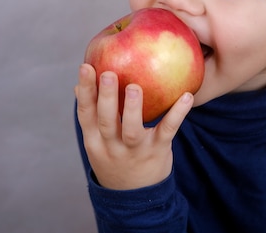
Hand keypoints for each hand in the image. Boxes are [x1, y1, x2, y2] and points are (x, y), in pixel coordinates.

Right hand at [75, 63, 193, 189]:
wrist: (135, 199)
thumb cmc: (115, 159)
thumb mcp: (97, 143)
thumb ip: (92, 116)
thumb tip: (79, 86)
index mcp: (94, 141)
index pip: (86, 114)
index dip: (85, 90)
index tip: (85, 67)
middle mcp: (112, 147)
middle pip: (105, 122)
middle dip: (105, 97)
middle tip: (107, 73)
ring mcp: (135, 150)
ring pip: (132, 130)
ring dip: (133, 108)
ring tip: (135, 87)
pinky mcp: (158, 151)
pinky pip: (167, 131)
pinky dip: (178, 114)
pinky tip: (187, 96)